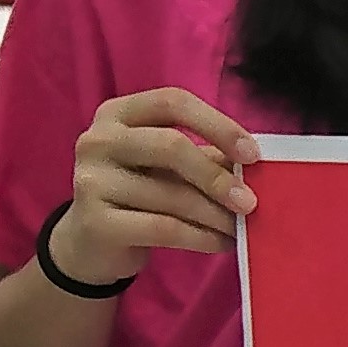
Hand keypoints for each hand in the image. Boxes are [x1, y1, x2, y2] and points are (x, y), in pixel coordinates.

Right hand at [65, 88, 250, 269]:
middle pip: (171, 146)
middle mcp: (98, 140)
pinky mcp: (95, 221)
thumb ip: (205, 157)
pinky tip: (221, 243)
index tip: (252, 154)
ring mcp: (91, 179)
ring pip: (170, 194)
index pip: (172, 102)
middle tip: (250, 202)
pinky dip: (200, 237)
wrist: (91, 242)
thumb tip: (256, 166)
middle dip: (217, 176)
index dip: (217, 124)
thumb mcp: (168, 168)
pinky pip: (163, 228)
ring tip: (240, 228)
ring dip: (215, 215)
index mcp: (118, 113)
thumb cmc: (139, 193)